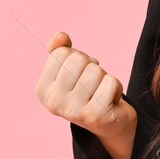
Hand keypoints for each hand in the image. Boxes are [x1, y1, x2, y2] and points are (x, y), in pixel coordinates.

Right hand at [36, 32, 136, 158]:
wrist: (110, 123)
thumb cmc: (88, 91)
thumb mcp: (70, 70)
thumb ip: (61, 50)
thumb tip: (61, 36)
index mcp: (42, 90)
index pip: (61, 54)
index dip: (77, 58)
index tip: (81, 74)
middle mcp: (54, 103)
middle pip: (77, 60)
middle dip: (91, 66)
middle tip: (94, 83)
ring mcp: (74, 111)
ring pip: (95, 70)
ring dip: (104, 77)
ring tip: (102, 92)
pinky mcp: (96, 116)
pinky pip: (111, 82)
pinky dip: (117, 87)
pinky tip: (111, 100)